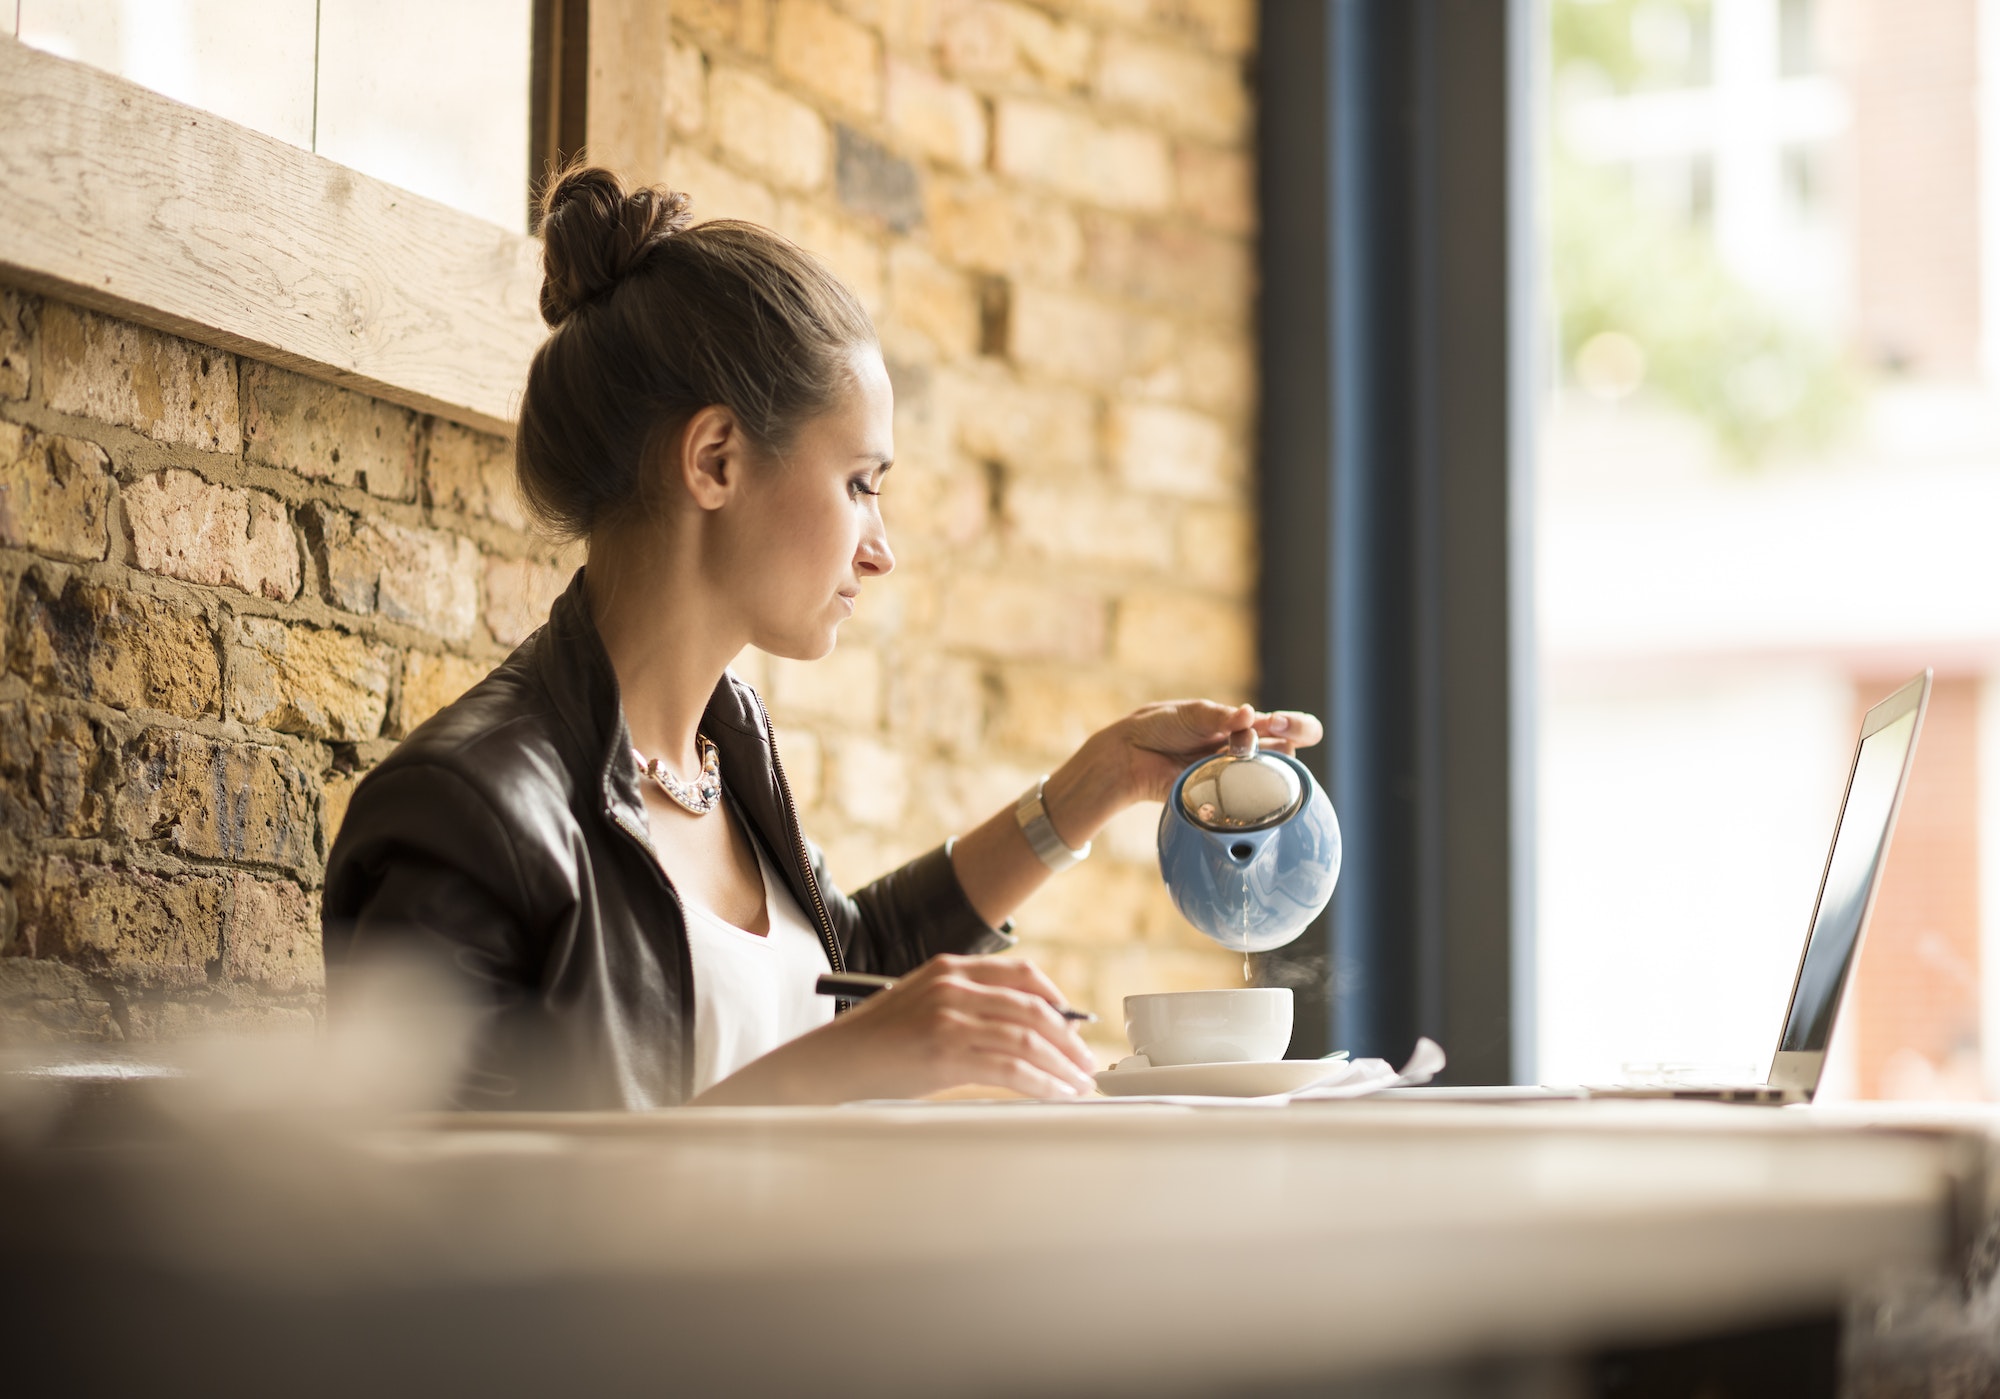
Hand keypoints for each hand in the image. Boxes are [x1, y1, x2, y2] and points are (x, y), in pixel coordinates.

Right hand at [689, 954, 1097, 1104]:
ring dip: (1061, 1066)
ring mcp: (948, 1016)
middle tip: (1086, 1064)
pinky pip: (1009, 1067)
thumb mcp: (919, 1008)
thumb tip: (1017, 1032)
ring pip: (1028, 1038)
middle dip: (1069, 1040)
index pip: (1022, 974)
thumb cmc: (871, 1046)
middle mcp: (952, 985)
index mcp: (948, 968)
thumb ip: (963, 1008)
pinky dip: (1041, 1083)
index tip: (1074, 1028)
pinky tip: (1053, 1095)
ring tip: (1078, 1085)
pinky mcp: (944, 1051)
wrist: (826, 1066)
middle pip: (1034, 1007)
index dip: (1058, 1002)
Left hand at [1041, 701, 1324, 844]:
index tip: (1282, 723)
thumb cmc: (1160, 727)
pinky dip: (1236, 785)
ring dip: (1255, 761)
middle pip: (1287, 752)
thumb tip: (1249, 715)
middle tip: (1272, 732)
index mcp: (1242, 725)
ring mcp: (1233, 776)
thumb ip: (1220, 717)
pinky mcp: (1218, 797)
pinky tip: (1224, 774)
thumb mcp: (1191, 714)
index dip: (1296, 725)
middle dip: (1288, 740)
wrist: (1128, 755)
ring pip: (1265, 775)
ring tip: (1232, 752)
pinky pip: (1239, 797)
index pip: (1286, 726)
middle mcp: (1244, 751)